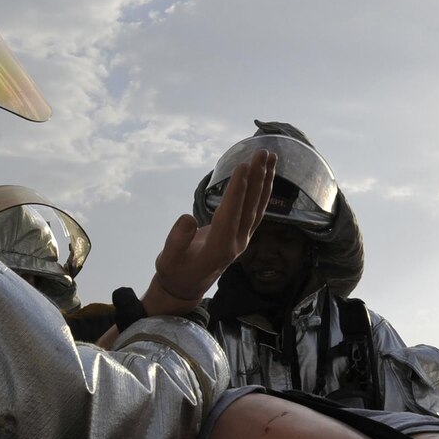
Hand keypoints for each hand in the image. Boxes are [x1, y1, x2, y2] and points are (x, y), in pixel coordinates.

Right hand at [144, 150, 276, 316]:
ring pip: (258, 207)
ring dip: (265, 181)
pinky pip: (256, 209)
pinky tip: (267, 175)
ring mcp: (243, 239)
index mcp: (219, 248)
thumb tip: (187, 219)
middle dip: (257, 178)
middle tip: (263, 152)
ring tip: (271, 157)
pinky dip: (262, 190)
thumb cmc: (175, 270)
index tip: (244, 167)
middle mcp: (237, 243)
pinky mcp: (243, 235)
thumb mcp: (167, 259)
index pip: (231, 214)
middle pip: (251, 207)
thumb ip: (177, 240)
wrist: (186, 286)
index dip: (237, 191)